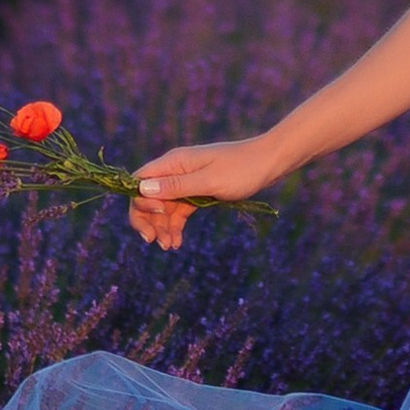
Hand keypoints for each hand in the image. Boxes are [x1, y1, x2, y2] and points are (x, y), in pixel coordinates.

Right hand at [129, 134, 278, 249]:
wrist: (269, 163)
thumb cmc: (242, 169)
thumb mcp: (209, 180)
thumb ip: (177, 186)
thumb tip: (142, 189)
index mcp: (174, 162)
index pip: (140, 181)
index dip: (140, 202)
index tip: (158, 215)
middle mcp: (175, 171)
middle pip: (148, 197)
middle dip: (148, 219)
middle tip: (154, 242)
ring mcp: (186, 182)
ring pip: (163, 208)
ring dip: (162, 227)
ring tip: (170, 247)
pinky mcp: (197, 192)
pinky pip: (178, 211)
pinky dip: (175, 226)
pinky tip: (177, 242)